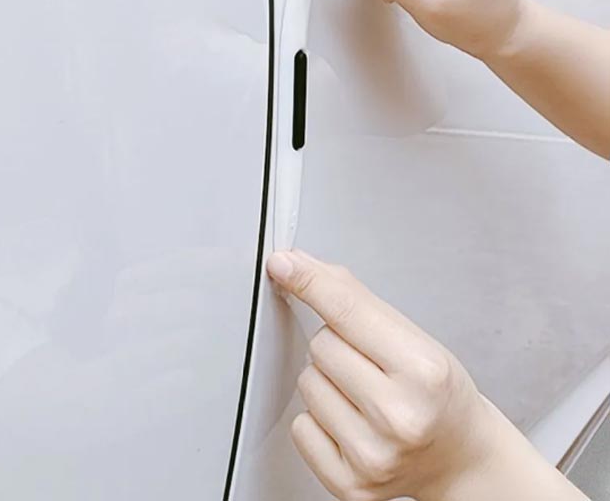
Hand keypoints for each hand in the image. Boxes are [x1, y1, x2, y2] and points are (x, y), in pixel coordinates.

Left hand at [266, 249, 588, 500]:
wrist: (460, 456)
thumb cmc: (437, 391)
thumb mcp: (414, 337)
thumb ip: (355, 299)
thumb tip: (298, 266)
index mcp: (423, 370)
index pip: (347, 310)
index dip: (309, 282)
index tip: (283, 265)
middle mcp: (400, 417)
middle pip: (320, 345)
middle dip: (337, 345)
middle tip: (370, 365)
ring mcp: (373, 455)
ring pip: (307, 382)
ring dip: (326, 381)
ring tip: (364, 395)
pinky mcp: (350, 485)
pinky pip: (300, 427)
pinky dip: (318, 420)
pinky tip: (352, 424)